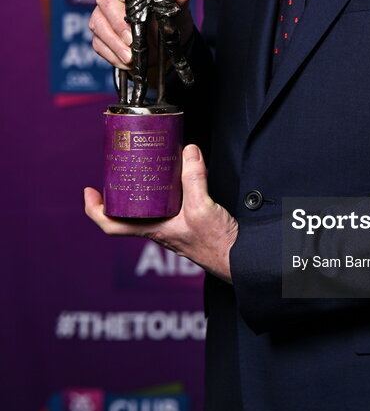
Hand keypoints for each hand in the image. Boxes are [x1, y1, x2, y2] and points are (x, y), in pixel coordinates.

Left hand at [84, 144, 237, 281]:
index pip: (112, 226)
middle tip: (116, 170)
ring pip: (149, 207)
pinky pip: (168, 203)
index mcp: (153, 230)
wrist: (239, 259)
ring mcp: (173, 225)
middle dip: (119, 191)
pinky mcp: (188, 220)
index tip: (89, 191)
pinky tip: (175, 175)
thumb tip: (188, 151)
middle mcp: (159, 228)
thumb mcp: (202, 207)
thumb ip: (194, 178)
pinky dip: (165, 188)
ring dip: (142, 189)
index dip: (95, 210)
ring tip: (141, 167)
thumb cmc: (217, 245)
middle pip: (128, 212)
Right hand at [89, 0, 194, 68]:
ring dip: (115, 41)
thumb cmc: (166, 18)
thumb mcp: (177, 8)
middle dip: (118, 20)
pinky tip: (126, 61)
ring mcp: (102, 15)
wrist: (165, 46)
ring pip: (98, 23)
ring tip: (131, 54)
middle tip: (132, 36)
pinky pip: (99, 44)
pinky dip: (113, 54)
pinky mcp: (100, 36)